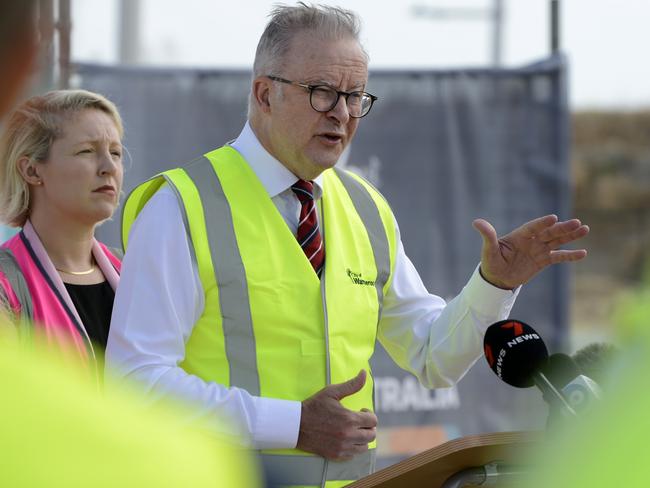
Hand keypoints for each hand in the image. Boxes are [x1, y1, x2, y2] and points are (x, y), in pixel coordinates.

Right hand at [296, 370, 376, 460]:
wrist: (296, 424)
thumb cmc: (314, 406)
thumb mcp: (332, 392)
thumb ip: (351, 384)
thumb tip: (364, 373)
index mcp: (349, 419)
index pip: (373, 420)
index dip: (369, 414)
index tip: (361, 411)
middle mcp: (348, 435)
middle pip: (371, 435)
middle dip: (368, 426)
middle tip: (359, 421)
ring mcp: (342, 447)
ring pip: (364, 447)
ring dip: (362, 438)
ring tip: (353, 430)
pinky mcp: (336, 455)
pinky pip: (353, 455)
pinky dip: (353, 447)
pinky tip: (345, 439)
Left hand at [473, 214, 588, 289]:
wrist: (497, 278)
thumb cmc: (491, 262)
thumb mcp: (489, 250)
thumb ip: (487, 235)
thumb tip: (476, 222)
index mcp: (519, 236)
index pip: (533, 227)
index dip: (542, 223)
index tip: (553, 218)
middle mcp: (531, 240)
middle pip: (549, 233)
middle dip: (562, 228)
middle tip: (577, 222)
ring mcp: (538, 250)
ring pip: (557, 241)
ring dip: (571, 236)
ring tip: (585, 229)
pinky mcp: (543, 260)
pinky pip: (558, 256)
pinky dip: (570, 255)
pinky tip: (583, 253)